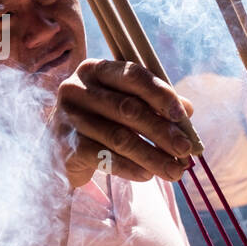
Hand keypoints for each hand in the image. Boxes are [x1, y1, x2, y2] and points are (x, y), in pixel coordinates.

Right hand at [48, 58, 194, 189]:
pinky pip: (104, 158)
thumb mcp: (124, 104)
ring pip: (119, 137)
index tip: (183, 115)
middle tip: (185, 150)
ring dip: (152, 156)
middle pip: (128, 109)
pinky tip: (147, 175)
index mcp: (95, 69)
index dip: (160, 94)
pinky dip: (130, 168)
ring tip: (174, 171)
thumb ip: (153, 102)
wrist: (58, 148)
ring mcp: (69, 118)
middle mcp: (77, 89)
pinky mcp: (65, 146)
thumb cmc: (98, 120)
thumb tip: (188, 110)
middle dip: (162, 131)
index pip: (132, 75)